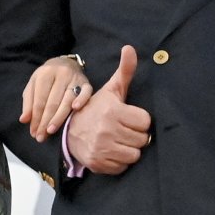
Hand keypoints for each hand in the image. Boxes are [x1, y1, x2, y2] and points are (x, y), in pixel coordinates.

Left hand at [21, 56, 93, 142]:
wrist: (65, 63)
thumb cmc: (47, 78)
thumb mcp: (33, 85)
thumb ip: (28, 102)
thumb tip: (23, 120)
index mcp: (45, 74)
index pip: (39, 100)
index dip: (36, 118)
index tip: (33, 132)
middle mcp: (61, 74)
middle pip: (52, 102)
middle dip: (45, 121)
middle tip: (40, 137)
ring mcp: (75, 78)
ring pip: (67, 100)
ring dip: (59, 118)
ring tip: (50, 131)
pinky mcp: (86, 83)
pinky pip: (86, 93)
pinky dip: (81, 100)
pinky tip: (75, 109)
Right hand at [66, 45, 150, 174]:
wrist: (69, 131)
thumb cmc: (95, 109)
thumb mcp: (110, 89)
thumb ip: (125, 70)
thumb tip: (130, 48)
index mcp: (113, 111)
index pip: (145, 121)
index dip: (139, 120)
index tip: (128, 117)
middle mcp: (107, 130)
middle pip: (142, 140)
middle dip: (135, 135)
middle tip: (123, 130)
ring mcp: (102, 148)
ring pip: (135, 155)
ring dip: (129, 149)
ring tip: (118, 140)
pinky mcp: (98, 163)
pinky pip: (123, 167)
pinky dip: (119, 162)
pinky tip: (111, 151)